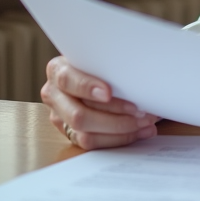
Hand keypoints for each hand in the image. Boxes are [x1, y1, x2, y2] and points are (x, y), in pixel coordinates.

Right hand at [41, 56, 159, 149]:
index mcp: (57, 70)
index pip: (68, 80)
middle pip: (78, 115)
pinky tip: (139, 131)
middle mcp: (53, 94)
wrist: (89, 72)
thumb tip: (135, 76)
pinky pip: (93, 144)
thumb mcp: (98, 57)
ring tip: (145, 123)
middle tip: (139, 112)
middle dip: (114, 117)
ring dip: (120, 130)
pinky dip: (119, 139)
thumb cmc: (99, 62)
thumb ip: (107, 64)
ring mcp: (60, 117)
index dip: (88, 87)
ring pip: (86, 134)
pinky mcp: (70, 133)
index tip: (108, 92)